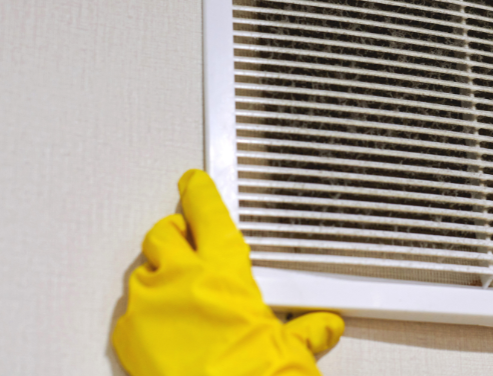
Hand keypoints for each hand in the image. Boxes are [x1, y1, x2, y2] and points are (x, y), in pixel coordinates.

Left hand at [112, 169, 343, 375]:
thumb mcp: (292, 350)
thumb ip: (306, 331)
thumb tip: (322, 328)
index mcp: (224, 270)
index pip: (207, 213)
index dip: (199, 193)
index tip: (194, 184)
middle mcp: (181, 279)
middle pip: (163, 234)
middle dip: (174, 235)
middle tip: (185, 243)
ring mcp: (150, 307)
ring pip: (142, 271)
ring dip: (157, 276)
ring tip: (174, 295)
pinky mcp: (127, 338)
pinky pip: (128, 314)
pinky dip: (142, 318)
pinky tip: (160, 333)